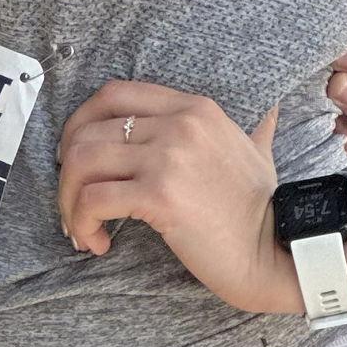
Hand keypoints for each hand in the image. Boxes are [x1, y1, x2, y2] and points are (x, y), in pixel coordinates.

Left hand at [57, 81, 298, 315]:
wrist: (278, 252)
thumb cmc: (262, 209)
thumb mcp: (256, 152)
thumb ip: (253, 129)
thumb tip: (269, 113)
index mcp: (192, 107)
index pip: (112, 94)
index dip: (81, 121)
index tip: (75, 153)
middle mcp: (177, 124)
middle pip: (88, 128)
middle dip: (67, 166)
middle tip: (72, 196)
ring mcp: (168, 158)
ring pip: (83, 161)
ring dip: (68, 197)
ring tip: (79, 225)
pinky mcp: (160, 196)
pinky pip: (94, 200)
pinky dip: (82, 221)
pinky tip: (96, 242)